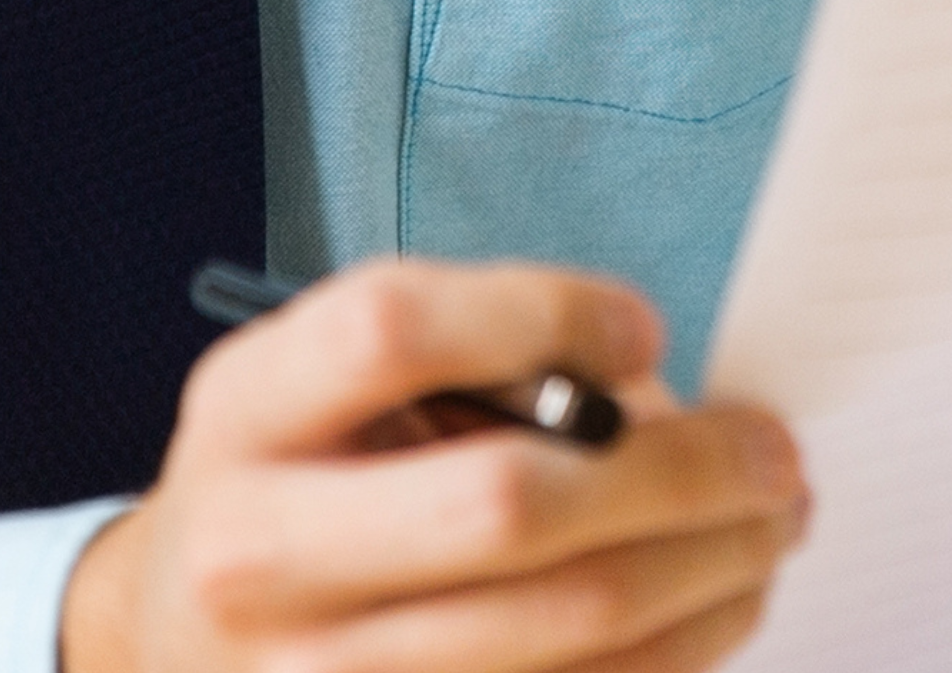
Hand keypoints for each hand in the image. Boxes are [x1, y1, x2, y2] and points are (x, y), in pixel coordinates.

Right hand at [59, 260, 806, 672]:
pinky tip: (719, 599)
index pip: (392, 332)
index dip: (542, 312)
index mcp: (248, 417)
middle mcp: (260, 556)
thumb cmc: (300, 479)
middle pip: (509, 502)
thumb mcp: (330, 384)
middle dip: (681, 470)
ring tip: (772, 520)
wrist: (178, 637)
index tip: (644, 326)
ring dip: (712, 567)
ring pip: (570, 623)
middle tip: (773, 449)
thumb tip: (665, 400)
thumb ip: (472, 362)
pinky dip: (678, 645)